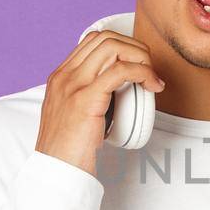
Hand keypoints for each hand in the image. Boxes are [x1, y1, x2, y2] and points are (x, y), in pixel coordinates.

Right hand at [35, 29, 165, 175]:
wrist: (57, 171)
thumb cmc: (70, 150)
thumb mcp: (76, 115)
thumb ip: (90, 97)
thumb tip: (119, 90)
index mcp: (61, 77)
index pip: (93, 40)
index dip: (122, 46)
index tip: (139, 66)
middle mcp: (64, 76)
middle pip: (105, 38)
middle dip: (135, 48)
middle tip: (150, 70)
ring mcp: (72, 85)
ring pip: (112, 48)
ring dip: (140, 58)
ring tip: (151, 79)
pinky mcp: (85, 99)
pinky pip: (120, 71)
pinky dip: (142, 73)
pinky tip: (151, 86)